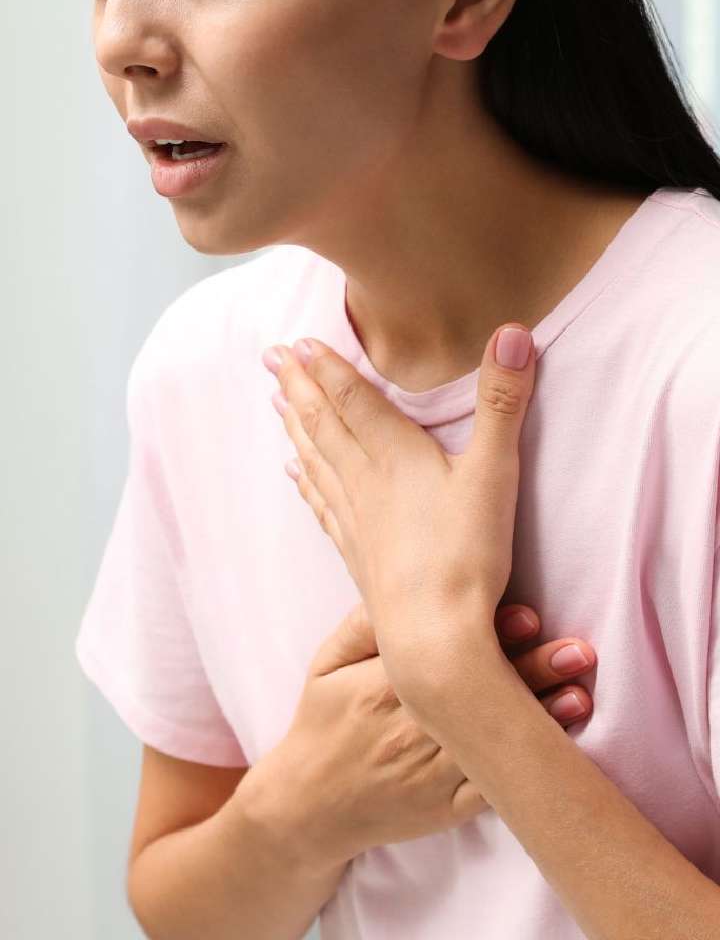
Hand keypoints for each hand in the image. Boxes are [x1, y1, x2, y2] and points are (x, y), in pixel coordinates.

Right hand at [257, 600, 595, 874]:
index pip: (442, 656)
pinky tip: (559, 748)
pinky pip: (493, 790)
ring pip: (493, 743)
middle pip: (479, 696)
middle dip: (533, 671)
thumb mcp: (326, 665)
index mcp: (381, 688)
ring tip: (580, 693)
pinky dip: (526, 770)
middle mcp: (411, 730)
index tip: (528, 617)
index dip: (488, 637)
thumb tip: (398, 585)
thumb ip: (361, 625)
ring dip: (541, 718)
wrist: (310, 807)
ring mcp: (432, 774)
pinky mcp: (448, 808)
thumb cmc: (323, 723)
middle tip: (579, 650)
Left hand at [263, 323, 535, 703]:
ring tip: (276, 403)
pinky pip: (321, 505)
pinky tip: (296, 475)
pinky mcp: (356, 553)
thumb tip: (515, 331)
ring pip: (316, 460)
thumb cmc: (466, 554)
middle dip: (297, 385)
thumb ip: (503, 402)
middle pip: (324, 422)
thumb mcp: (495, 470)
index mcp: (394, 454)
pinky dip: (306, 481)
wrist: (433, 637)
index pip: (352, 397)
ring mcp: (355, 519)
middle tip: (270, 356)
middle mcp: (364, 480)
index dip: (326, 366)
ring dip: (296, 426)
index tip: (297, 341)